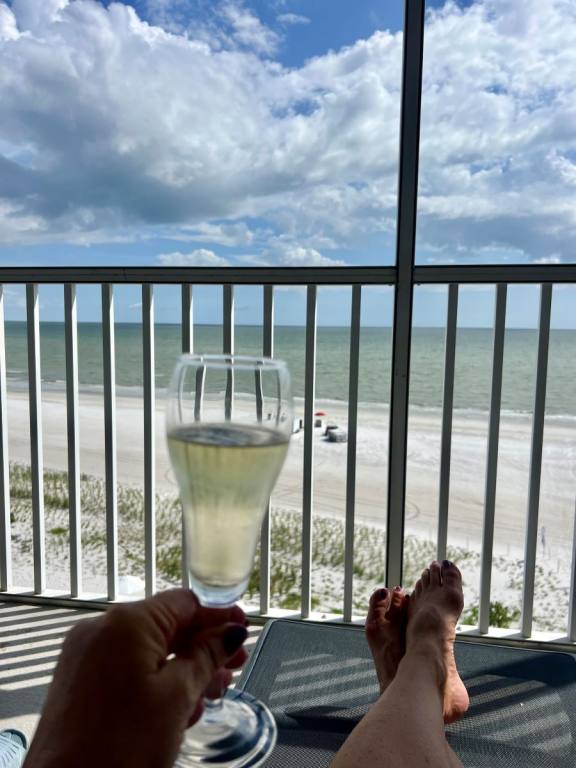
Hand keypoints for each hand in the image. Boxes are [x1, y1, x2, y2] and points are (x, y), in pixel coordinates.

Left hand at [24, 590, 247, 767]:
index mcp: (125, 623)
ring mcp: (85, 656)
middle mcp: (100, 630)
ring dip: (183, 667)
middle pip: (166, 626)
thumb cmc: (118, 748)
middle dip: (203, 646)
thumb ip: (207, 657)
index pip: (184, 603)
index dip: (218, 616)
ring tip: (211, 692)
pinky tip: (178, 706)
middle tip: (234, 667)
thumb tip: (231, 632)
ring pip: (147, 649)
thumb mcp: (177, 698)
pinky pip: (126, 667)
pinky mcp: (78, 682)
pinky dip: (155, 680)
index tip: (244, 628)